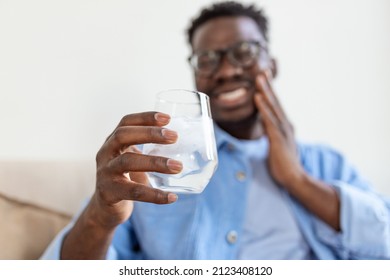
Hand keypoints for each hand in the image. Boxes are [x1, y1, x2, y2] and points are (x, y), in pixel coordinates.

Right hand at [92, 112, 181, 228]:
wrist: (104, 208)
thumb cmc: (124, 178)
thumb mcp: (132, 159)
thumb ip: (149, 150)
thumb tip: (186, 147)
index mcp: (113, 142)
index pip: (126, 122)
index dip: (145, 117)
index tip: (167, 118)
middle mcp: (105, 153)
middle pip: (123, 136)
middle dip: (149, 134)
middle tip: (174, 137)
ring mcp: (105, 173)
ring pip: (128, 162)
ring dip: (155, 163)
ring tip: (178, 167)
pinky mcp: (109, 193)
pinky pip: (133, 192)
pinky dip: (154, 195)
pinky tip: (171, 197)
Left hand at [254, 72, 304, 188]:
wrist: (294, 178)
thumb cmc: (283, 164)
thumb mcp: (277, 145)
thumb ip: (272, 134)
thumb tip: (265, 126)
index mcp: (284, 127)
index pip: (275, 107)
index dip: (269, 93)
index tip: (263, 80)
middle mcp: (285, 125)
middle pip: (275, 102)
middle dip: (268, 86)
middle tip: (262, 72)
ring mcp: (283, 131)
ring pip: (273, 107)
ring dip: (266, 91)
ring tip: (259, 78)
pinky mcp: (278, 138)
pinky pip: (269, 120)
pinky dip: (264, 108)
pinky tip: (258, 97)